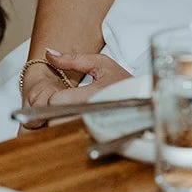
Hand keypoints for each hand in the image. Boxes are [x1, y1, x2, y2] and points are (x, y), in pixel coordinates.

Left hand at [17, 51, 133, 131]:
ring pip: (62, 132)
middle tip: (61, 106)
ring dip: (59, 124)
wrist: (143, 98)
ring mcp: (95, 128)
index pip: (57, 102)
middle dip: (52, 114)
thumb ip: (72, 59)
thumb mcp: (100, 63)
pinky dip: (68, 132)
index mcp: (93, 94)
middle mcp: (93, 114)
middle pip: (55, 121)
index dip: (53, 98)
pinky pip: (72, 138)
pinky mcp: (96, 137)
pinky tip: (74, 123)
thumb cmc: (121, 80)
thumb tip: (49, 54)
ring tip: (67, 115)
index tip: (59, 95)